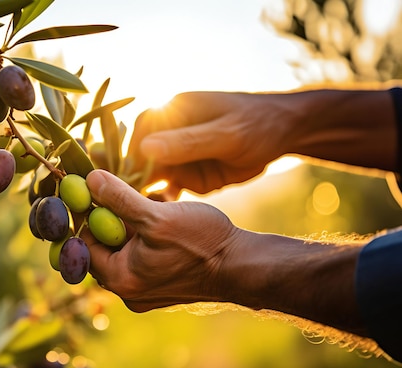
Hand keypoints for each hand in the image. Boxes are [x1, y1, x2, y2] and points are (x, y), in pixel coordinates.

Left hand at [82, 169, 240, 311]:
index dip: (85, 213)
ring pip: (125, 246)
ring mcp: (146, 286)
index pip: (84, 243)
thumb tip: (89, 180)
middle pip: (104, 245)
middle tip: (117, 187)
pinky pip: (142, 252)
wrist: (244, 265)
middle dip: (111, 214)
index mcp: (120, 279)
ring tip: (149, 198)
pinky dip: (146, 230)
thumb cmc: (203, 243)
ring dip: (131, 219)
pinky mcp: (161, 280)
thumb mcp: (157, 216)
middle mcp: (129, 289)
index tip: (85, 186)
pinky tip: (161, 208)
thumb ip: (119, 199)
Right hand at [126, 91, 294, 196]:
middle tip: (125, 200)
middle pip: (141, 156)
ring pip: (152, 175)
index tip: (127, 178)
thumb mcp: (226, 135)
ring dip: (145, 192)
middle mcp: (171, 133)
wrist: (285, 135)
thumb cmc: (257, 125)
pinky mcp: (188, 174)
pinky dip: (164, 199)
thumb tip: (145, 148)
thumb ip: (187, 142)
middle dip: (133, 177)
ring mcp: (179, 155)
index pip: (142, 132)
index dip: (132, 155)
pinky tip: (164, 212)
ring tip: (140, 210)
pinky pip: (169, 187)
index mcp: (175, 111)